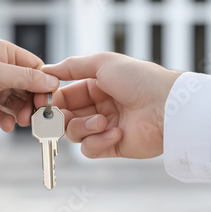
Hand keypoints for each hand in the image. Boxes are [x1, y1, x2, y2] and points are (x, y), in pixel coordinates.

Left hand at [0, 40, 58, 132]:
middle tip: (35, 115)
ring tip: (21, 122)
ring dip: (21, 112)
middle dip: (31, 101)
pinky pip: (2, 112)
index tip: (48, 98)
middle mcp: (0, 68)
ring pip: (16, 101)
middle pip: (27, 86)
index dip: (43, 82)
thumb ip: (28, 78)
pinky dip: (6, 119)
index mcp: (4, 53)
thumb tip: (52, 81)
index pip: (33, 66)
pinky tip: (8, 125)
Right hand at [40, 53, 180, 158]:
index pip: (64, 95)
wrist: (167, 107)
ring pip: (74, 133)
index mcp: (96, 86)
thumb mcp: (103, 63)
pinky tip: (116, 133)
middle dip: (60, 117)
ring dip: (84, 127)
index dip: (52, 100)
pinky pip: (89, 149)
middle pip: (64, 117)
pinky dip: (98, 142)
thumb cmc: (139, 79)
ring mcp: (104, 127)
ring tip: (103, 122)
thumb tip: (47, 69)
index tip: (43, 102)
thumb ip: (72, 66)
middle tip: (59, 117)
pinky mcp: (112, 146)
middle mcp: (98, 106)